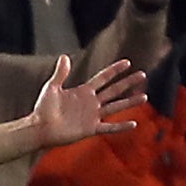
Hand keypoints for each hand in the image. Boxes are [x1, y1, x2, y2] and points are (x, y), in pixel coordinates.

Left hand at [30, 54, 148, 147]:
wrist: (41, 128)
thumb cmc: (43, 108)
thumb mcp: (51, 87)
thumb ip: (60, 74)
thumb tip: (65, 57)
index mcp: (83, 91)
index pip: (103, 78)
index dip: (114, 70)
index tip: (127, 62)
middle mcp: (91, 102)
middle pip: (114, 90)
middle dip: (128, 82)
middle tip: (142, 75)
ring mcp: (92, 116)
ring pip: (116, 106)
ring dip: (130, 102)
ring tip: (144, 96)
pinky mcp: (91, 129)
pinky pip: (109, 127)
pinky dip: (121, 126)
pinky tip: (134, 123)